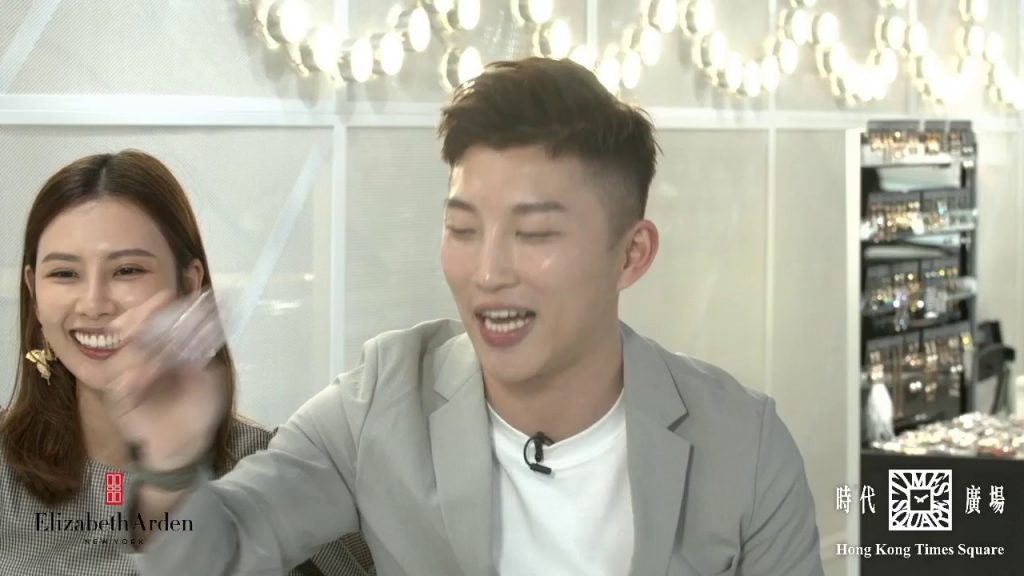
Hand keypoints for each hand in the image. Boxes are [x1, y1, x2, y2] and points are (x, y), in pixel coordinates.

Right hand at [104, 289, 228, 470]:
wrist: (184, 446)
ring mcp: (127, 378)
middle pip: (133, 329)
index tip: (171, 294)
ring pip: (124, 350)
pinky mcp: (120, 399)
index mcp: (161, 352)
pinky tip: (150, 369)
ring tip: (158, 329)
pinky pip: (121, 382)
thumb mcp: (209, 378)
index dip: (162, 308)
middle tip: (160, 301)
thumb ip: (204, 354)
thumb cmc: (197, 410)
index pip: (155, 323)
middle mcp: (141, 360)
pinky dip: (136, 374)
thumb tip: (211, 323)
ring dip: (142, 339)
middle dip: (145, 313)